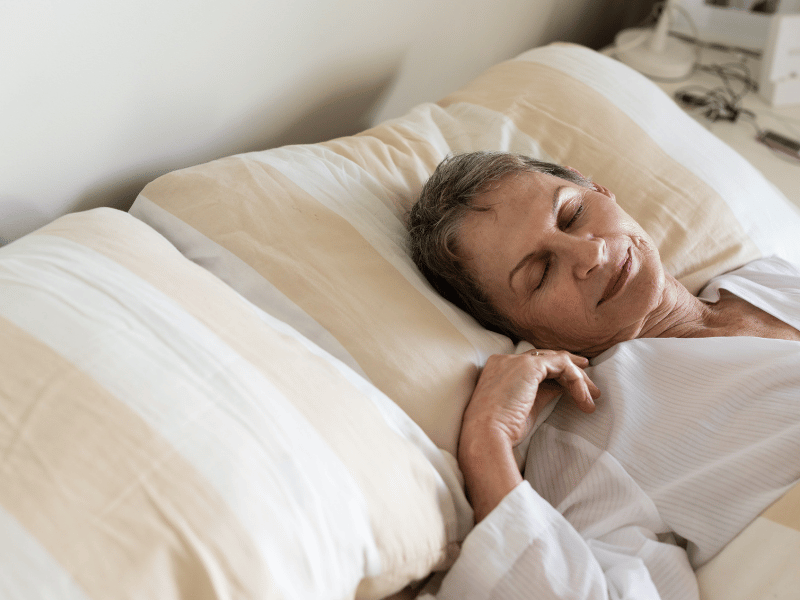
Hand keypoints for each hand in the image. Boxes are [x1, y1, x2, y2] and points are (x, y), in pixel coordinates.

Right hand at [461, 349, 598, 449]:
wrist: (485, 435)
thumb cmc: (500, 430)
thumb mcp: (524, 407)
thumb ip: (540, 392)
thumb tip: (561, 389)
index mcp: (499, 369)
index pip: (535, 364)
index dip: (558, 372)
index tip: (577, 384)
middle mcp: (505, 360)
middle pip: (547, 359)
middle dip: (573, 373)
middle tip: (592, 390)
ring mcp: (516, 360)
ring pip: (558, 360)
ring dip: (579, 379)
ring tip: (592, 398)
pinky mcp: (529, 366)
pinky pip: (562, 365)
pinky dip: (577, 380)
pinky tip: (583, 398)